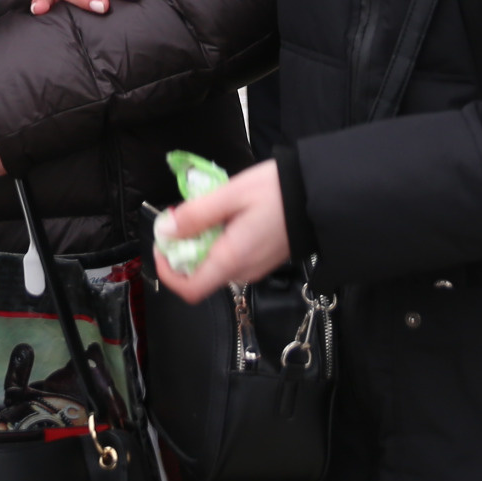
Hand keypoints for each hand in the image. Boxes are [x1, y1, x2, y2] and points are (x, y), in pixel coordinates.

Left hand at [152, 161, 291, 300]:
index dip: (167, 271)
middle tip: (184, 218)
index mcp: (232, 260)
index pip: (189, 289)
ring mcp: (255, 269)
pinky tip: (226, 218)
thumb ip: (196, 215)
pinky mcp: (262, 261)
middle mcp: (243, 272)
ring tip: (208, 213)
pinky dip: (218, 243)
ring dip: (201, 245)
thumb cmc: (276, 191)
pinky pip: (231, 260)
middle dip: (183, 252)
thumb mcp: (231, 195)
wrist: (318, 194)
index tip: (162, 244)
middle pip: (199, 276)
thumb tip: (165, 231)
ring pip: (214, 267)